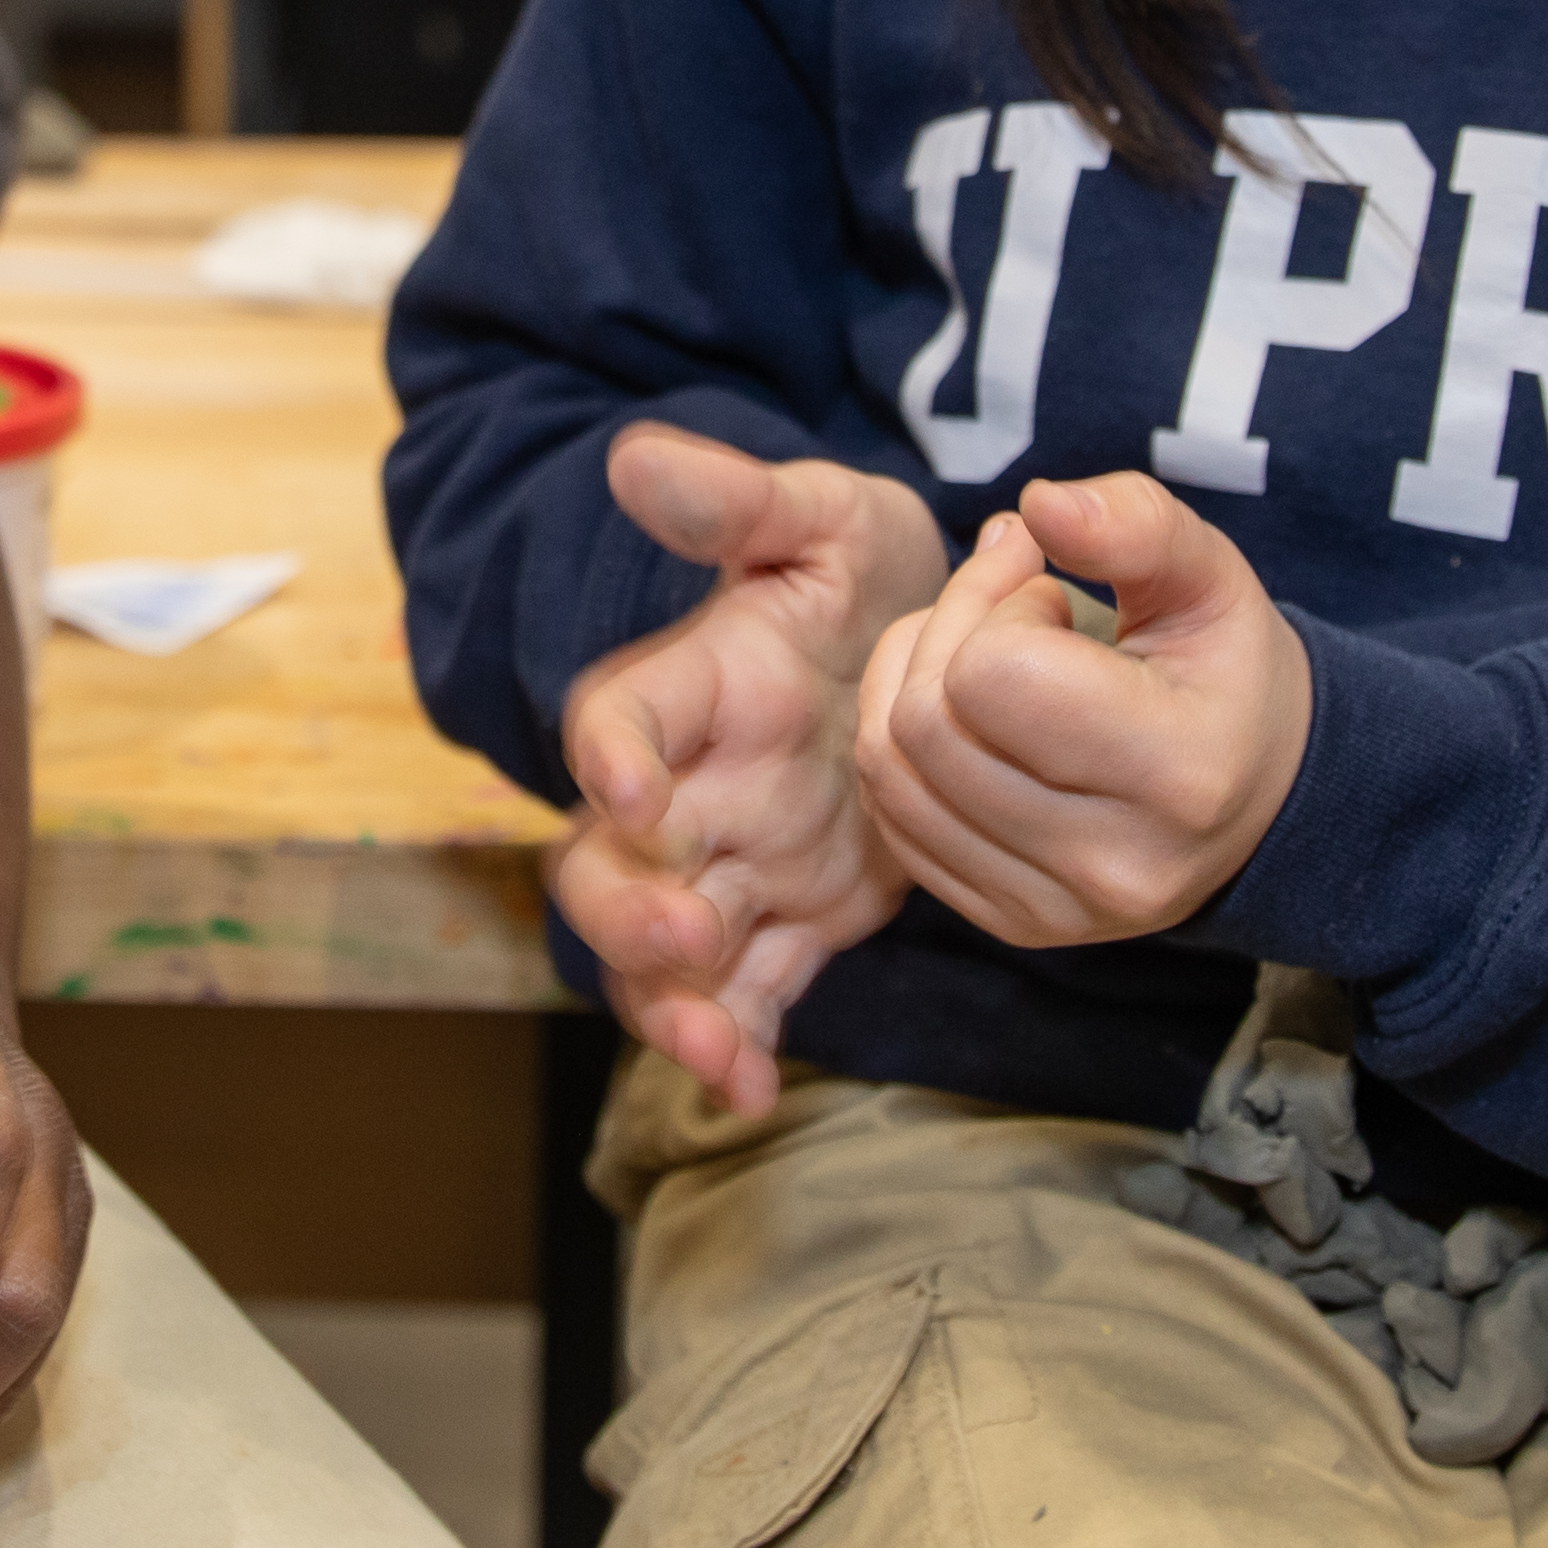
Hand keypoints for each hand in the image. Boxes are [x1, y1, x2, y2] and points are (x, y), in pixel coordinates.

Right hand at [550, 424, 953, 1117]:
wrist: (944, 648)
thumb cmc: (866, 572)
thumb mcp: (825, 520)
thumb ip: (740, 502)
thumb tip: (634, 456)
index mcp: (689, 685)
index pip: (616, 715)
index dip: (614, 753)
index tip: (635, 786)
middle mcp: (688, 785)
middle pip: (604, 862)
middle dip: (626, 910)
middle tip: (682, 932)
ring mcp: (730, 860)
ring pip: (661, 950)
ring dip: (672, 1002)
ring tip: (715, 1049)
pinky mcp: (787, 918)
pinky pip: (743, 995)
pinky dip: (738, 1045)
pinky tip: (756, 1091)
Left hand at [852, 472, 1315, 948]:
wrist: (1257, 797)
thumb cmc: (1224, 669)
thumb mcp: (1208, 575)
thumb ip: (1135, 523)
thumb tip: (1038, 504)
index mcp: (1177, 773)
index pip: (994, 674)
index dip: (1002, 605)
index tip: (1052, 595)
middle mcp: (1112, 865)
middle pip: (926, 724)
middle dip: (945, 632)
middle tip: (1006, 607)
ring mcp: (1056, 912)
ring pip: (890, 771)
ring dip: (907, 682)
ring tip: (981, 652)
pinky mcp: (1011, 925)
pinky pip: (893, 820)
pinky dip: (901, 746)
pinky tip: (961, 712)